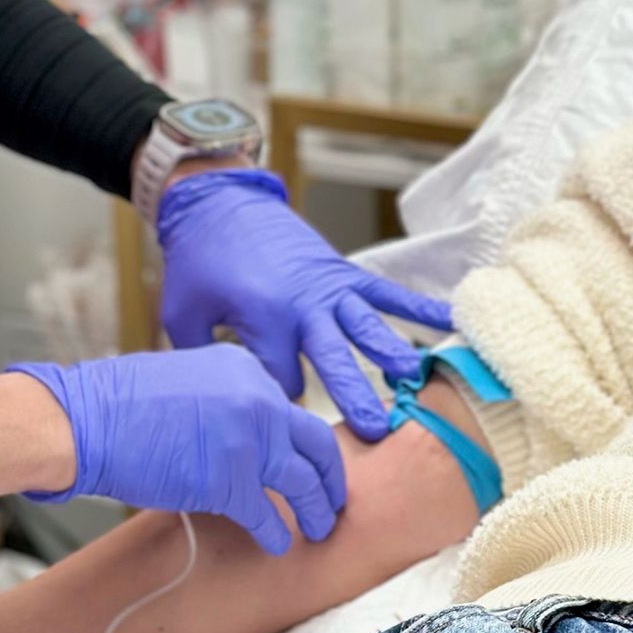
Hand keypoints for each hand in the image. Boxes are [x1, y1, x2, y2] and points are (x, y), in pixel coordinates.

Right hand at [9, 342, 347, 551]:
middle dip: (330, 477)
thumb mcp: (188, 378)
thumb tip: (248, 437)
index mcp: (246, 369)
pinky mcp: (229, 480)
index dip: (301, 445)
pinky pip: (267, 514)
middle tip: (333, 499)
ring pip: (303, 482)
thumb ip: (226, 400)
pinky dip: (276, 534)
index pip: (291, 411)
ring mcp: (248, 439)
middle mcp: (257, 399)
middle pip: (315, 442)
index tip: (308, 465)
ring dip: (315, 510)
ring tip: (317, 529)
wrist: (86, 419)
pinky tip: (277, 544)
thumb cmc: (119, 403)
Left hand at [154, 169, 451, 438]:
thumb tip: (218, 398)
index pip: (282, 380)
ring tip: (415, 381)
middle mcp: (302, 306)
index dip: (283, 403)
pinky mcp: (343, 272)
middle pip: (333, 360)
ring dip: (392, 354)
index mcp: (263, 318)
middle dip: (353, 396)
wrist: (219, 202)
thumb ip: (199, 357)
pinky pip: (387, 292)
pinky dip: (419, 307)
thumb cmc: (198, 261)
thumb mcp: (182, 312)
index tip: (284, 417)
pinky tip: (450, 322)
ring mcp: (329, 288)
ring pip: (367, 327)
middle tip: (375, 430)